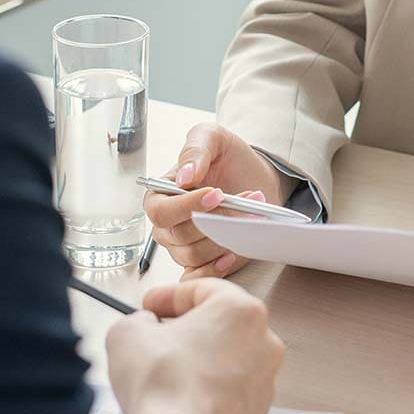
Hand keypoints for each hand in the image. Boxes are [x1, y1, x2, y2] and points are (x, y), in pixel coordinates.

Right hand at [106, 277, 284, 413]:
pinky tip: (182, 396)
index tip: (153, 305)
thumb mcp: (128, 336)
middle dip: (187, 329)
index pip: (203, 289)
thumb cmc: (169, 394)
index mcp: (240, 310)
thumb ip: (136, 319)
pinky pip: (229, 387)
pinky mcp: (256, 408)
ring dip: (198, 359)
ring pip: (226, 356)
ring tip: (167, 373)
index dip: (170, 296)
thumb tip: (139, 325)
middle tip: (159, 337)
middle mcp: (261, 340)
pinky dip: (208, 387)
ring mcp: (263, 377)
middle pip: (219, 323)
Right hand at [144, 123, 287, 279]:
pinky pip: (198, 275)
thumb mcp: (212, 138)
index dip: (187, 206)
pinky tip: (232, 254)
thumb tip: (184, 177)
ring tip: (251, 216)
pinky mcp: (203, 261)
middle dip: (217, 219)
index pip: (162, 210)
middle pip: (180, 236)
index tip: (217, 194)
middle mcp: (167, 225)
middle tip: (247, 200)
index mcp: (161, 194)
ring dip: (226, 237)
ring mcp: (183, 246)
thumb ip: (196, 150)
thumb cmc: (227, 156)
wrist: (253, 175)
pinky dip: (214, 269)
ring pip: (195, 255)